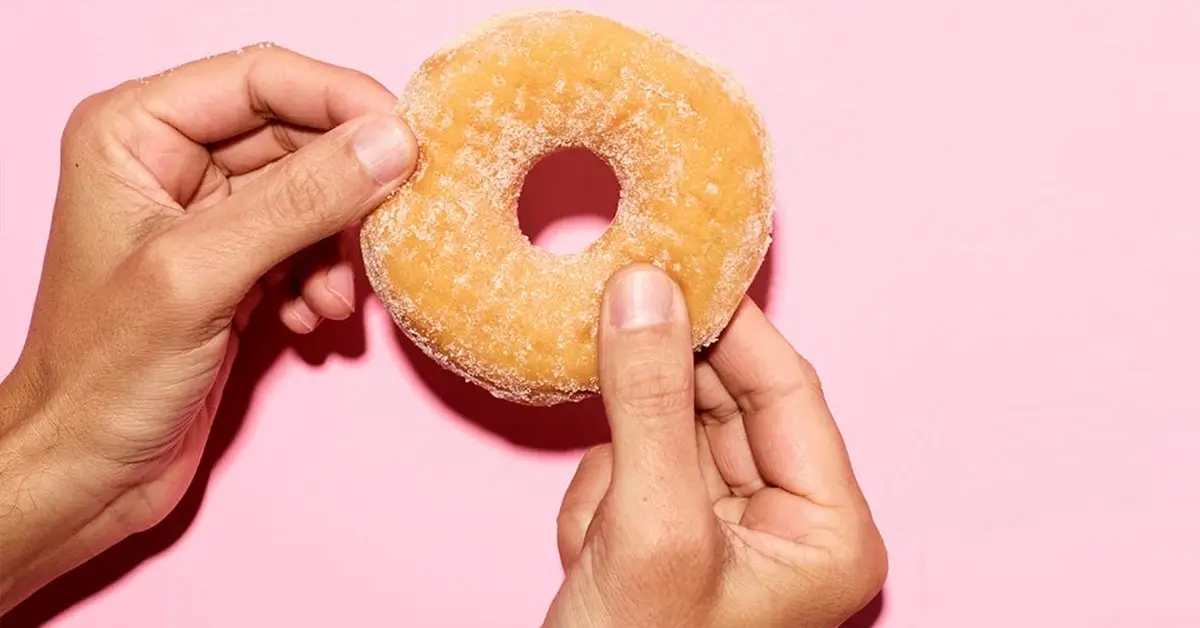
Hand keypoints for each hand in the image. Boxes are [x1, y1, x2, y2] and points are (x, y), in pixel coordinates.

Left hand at [0, 45, 415, 610]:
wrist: (86, 473)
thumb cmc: (103, 379)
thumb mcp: (200, 277)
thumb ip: (299, 203)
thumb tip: (391, 143)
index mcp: (134, 132)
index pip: (261, 78)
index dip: (340, 101)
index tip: (407, 141)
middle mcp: (170, 160)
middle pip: (297, 133)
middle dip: (347, 189)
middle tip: (388, 228)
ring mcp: (206, 213)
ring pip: (313, 191)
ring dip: (338, 245)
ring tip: (331, 300)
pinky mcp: (235, 263)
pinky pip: (308, 242)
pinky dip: (323, 277)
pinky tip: (310, 318)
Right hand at [543, 265, 886, 627]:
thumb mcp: (647, 527)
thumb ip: (647, 402)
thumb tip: (642, 288)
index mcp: (827, 527)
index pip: (785, 388)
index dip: (725, 324)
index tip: (667, 264)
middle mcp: (789, 522)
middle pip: (722, 402)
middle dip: (655, 408)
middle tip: (606, 343)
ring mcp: (728, 528)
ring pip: (667, 431)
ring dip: (618, 468)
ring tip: (601, 533)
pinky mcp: (674, 533)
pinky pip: (633, 466)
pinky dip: (598, 498)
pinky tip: (589, 556)